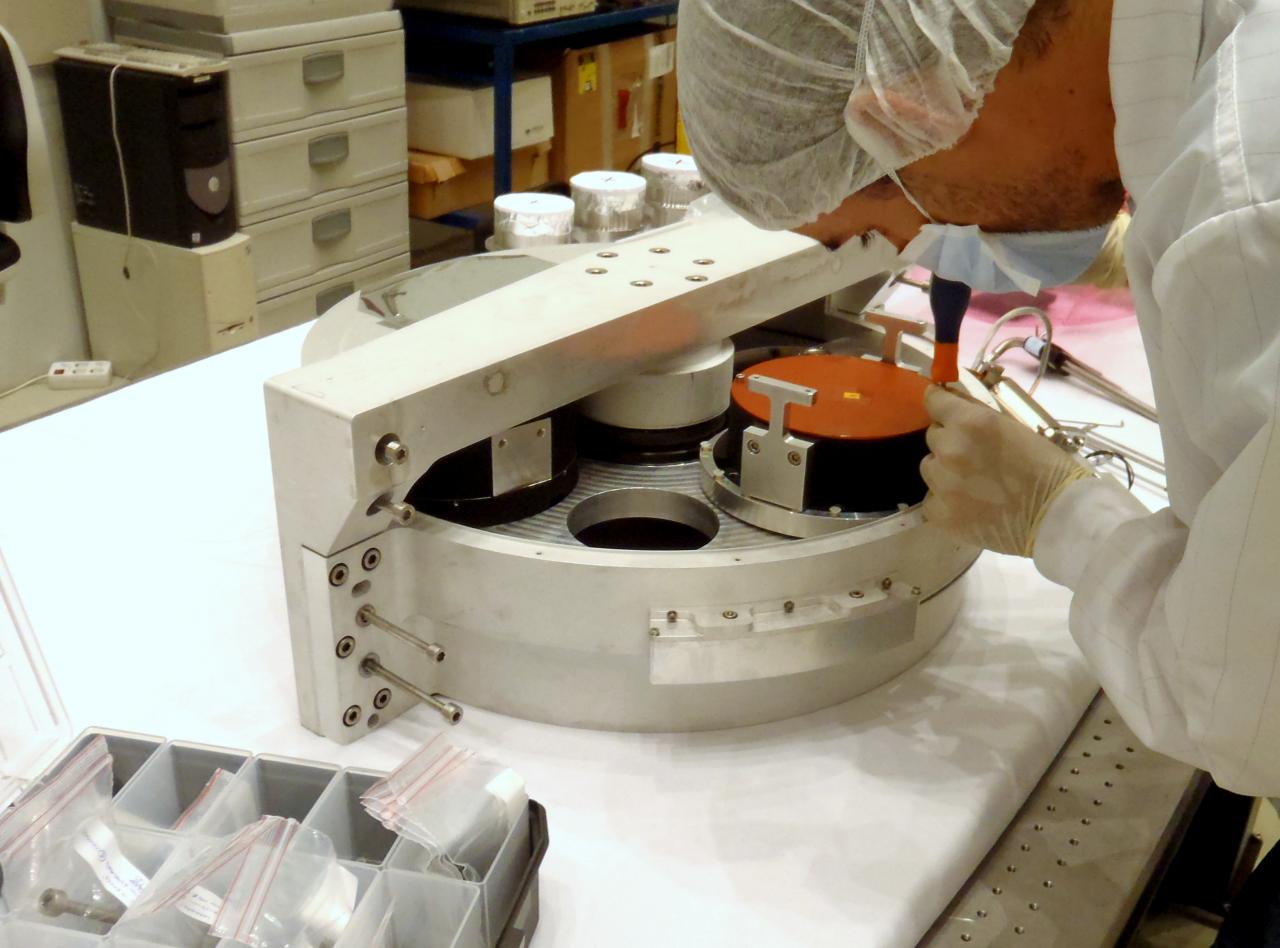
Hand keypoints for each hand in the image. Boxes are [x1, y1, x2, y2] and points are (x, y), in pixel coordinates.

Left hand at [920, 386, 1091, 555]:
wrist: (1058, 516)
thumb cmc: (1046, 468)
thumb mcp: (1014, 427)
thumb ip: (978, 415)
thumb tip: (952, 400)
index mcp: (970, 422)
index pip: (935, 401)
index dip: (939, 403)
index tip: (942, 406)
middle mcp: (950, 449)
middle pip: (934, 437)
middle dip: (949, 441)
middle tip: (975, 456)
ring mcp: (942, 484)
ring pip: (930, 468)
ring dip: (945, 471)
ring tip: (974, 484)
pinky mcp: (940, 514)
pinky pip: (931, 500)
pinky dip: (946, 501)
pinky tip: (969, 506)